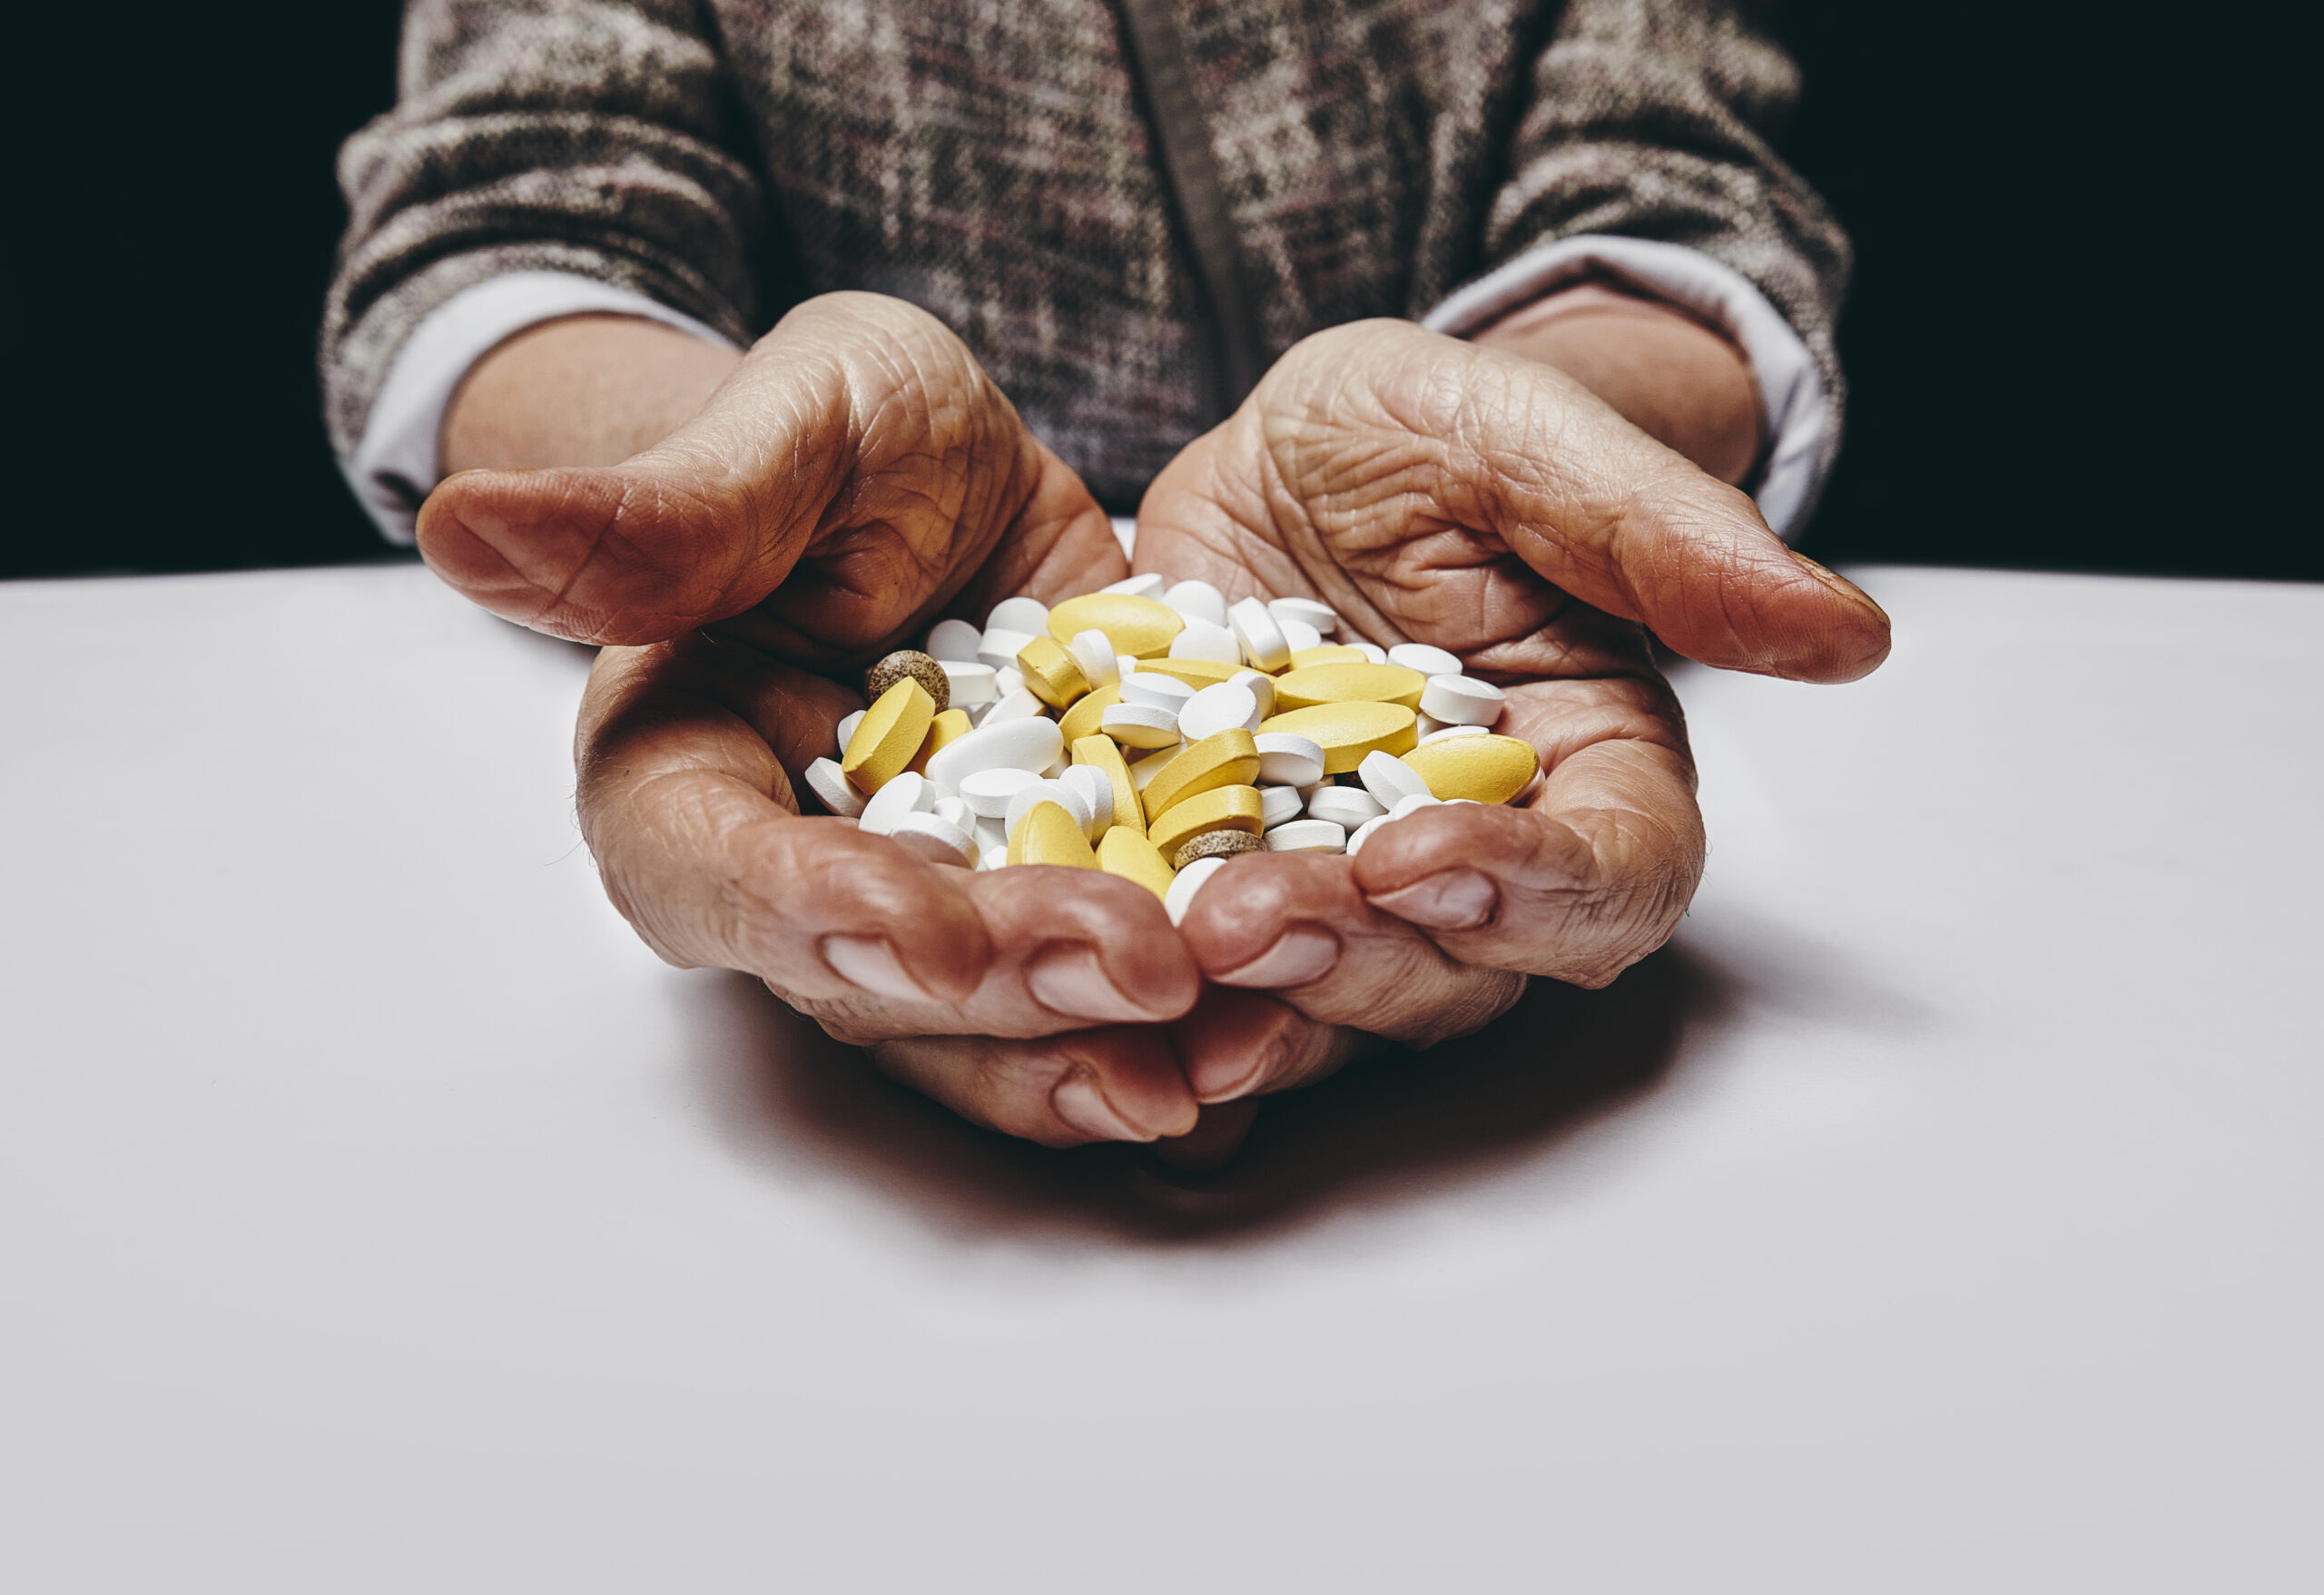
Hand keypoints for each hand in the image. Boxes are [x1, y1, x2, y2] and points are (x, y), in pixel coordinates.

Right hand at [428, 293, 1207, 1144]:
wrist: (969, 478)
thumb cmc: (842, 435)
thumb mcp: (787, 429)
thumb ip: (659, 512)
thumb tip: (461, 527)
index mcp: (687, 778)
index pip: (715, 877)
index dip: (808, 911)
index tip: (916, 917)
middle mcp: (809, 877)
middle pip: (877, 985)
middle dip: (1006, 992)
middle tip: (1143, 970)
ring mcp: (945, 911)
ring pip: (994, 1031)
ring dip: (1102, 1056)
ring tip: (1228, 1057)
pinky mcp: (1068, 906)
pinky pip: (1108, 1001)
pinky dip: (1184, 1031)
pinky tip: (1276, 1044)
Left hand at [1131, 317, 1889, 1116]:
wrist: (1278, 453)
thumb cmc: (1429, 431)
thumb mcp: (1526, 440)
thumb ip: (1667, 539)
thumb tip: (1850, 636)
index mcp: (1589, 767)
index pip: (1612, 876)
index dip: (1533, 890)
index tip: (1427, 854)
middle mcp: (1474, 856)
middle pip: (1460, 970)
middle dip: (1357, 959)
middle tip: (1249, 924)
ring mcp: (1338, 886)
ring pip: (1327, 998)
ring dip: (1252, 1008)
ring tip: (1165, 981)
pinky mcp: (1215, 883)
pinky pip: (1197, 977)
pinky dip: (1149, 1004)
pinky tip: (1078, 1000)